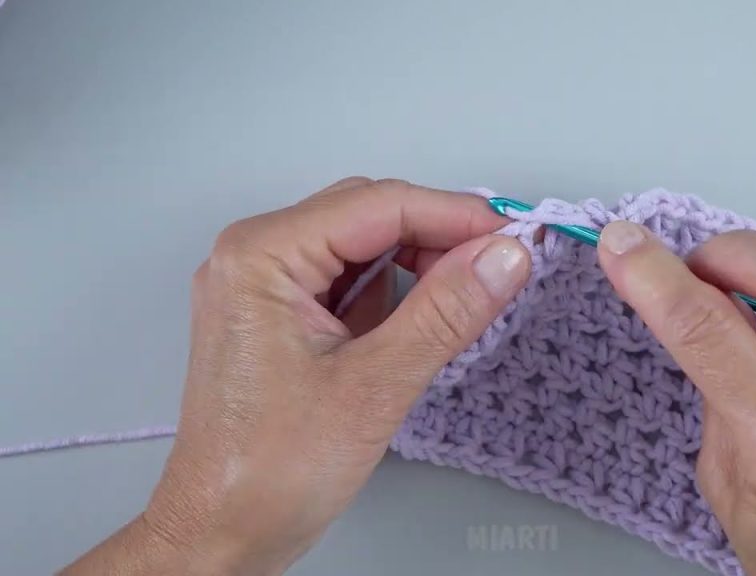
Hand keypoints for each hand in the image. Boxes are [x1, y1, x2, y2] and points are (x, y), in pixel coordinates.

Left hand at [61, 178, 530, 575]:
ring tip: (465, 302)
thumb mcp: (374, 386)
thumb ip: (445, 312)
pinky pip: (350, 283)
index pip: (379, 205)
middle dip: (439, 238)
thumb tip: (504, 257)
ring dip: (419, 267)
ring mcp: (266, 286)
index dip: (456, 215)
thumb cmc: (270, 473)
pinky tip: (422, 323)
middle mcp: (256, 257)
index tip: (516, 235)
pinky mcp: (280, 316)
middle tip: (500, 267)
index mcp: (262, 257)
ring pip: (364, 247)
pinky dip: (395, 296)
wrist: (221, 535)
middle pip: (370, 215)